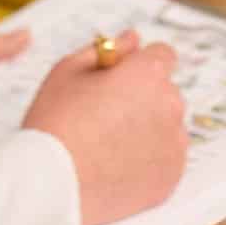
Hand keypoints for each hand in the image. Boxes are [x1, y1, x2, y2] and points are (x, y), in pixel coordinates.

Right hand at [23, 33, 187, 224]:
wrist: (51, 186)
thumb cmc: (55, 123)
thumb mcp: (69, 70)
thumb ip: (107, 50)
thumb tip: (133, 38)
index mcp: (148, 73)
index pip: (162, 55)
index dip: (139, 65)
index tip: (119, 80)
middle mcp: (170, 104)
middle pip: (164, 92)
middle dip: (142, 97)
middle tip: (103, 117)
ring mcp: (174, 143)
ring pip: (166, 126)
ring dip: (147, 129)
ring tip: (107, 146)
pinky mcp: (172, 177)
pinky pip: (166, 159)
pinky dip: (149, 160)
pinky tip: (117, 166)